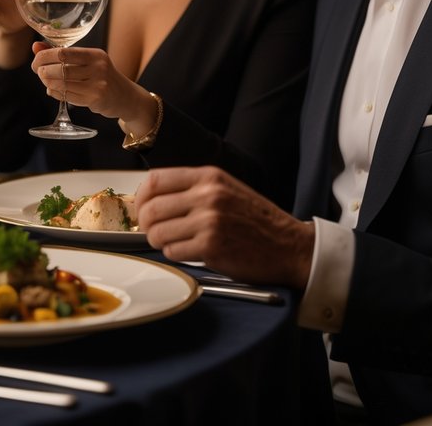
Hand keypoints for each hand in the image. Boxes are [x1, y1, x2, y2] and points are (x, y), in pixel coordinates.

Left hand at [29, 43, 149, 124]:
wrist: (125, 97)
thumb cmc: (102, 76)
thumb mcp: (87, 61)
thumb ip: (61, 53)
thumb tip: (35, 46)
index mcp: (95, 54)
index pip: (62, 52)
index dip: (43, 57)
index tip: (36, 62)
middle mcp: (98, 68)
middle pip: (60, 68)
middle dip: (43, 71)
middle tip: (39, 73)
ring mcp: (97, 85)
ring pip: (62, 84)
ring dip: (48, 83)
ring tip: (46, 82)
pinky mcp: (95, 99)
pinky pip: (67, 96)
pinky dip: (55, 93)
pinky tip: (54, 91)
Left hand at [135, 166, 313, 289]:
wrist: (290, 246)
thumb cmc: (257, 220)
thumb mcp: (227, 189)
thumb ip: (193, 189)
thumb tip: (154, 198)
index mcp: (209, 177)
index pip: (155, 180)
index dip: (141, 197)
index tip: (142, 209)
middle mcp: (208, 195)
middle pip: (151, 208)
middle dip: (146, 224)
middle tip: (153, 232)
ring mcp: (209, 221)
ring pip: (158, 232)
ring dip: (159, 241)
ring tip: (173, 243)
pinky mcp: (211, 247)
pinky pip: (173, 252)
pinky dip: (175, 254)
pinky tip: (189, 252)